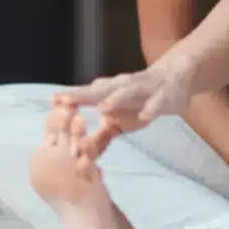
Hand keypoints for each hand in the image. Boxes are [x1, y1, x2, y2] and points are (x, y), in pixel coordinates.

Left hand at [56, 61, 195, 156]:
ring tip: (101, 108)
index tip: (52, 102)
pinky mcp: (164, 94)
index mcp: (111, 91)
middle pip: (100, 91)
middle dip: (83, 96)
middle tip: (64, 101)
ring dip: (115, 100)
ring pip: (128, 93)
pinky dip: (151, 108)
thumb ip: (103, 131)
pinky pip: (157, 102)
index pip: (87, 95)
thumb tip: (84, 151)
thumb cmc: (141, 99)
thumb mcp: (121, 116)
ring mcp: (143, 88)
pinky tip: (145, 117)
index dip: (71, 98)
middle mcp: (123, 86)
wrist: (175, 77)